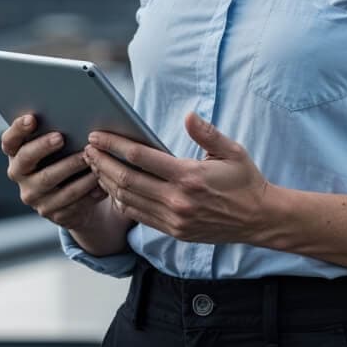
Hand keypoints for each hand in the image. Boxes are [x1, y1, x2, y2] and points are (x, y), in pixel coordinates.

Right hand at [1, 113, 107, 228]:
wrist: (75, 194)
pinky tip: (100, 182)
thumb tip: (76, 112)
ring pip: (50, 181)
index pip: (9, 140)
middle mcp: (19, 174)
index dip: (18, 129)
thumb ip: (59, 129)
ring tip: (90, 158)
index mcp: (17, 153)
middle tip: (61, 137)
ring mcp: (33, 196)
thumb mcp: (60, 143)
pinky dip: (86, 191)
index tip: (31, 118)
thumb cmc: (68, 156)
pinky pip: (69, 202)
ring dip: (71, 169)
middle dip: (43, 147)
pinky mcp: (51, 212)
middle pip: (26, 159)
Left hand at [83, 112, 271, 244]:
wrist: (259, 219)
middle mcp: (177, 200)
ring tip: (94, 166)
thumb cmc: (245, 181)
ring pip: (128, 200)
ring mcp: (174, 219)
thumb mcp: (231, 151)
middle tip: (87, 149)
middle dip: (102, 162)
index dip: (114, 145)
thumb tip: (189, 115)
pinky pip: (139, 216)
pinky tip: (113, 188)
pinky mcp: (174, 231)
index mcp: (189, 176)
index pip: (141, 157)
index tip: (97, 136)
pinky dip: (121, 201)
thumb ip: (207, 133)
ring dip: (107, 182)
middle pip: (127, 180)